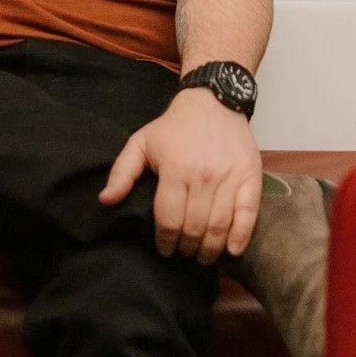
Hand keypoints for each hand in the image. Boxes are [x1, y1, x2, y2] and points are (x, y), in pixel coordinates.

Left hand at [99, 88, 261, 262]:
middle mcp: (203, 176)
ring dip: (210, 249)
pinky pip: (248, 214)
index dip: (165, 241)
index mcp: (175, 169)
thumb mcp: (141, 142)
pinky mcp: (250, 176)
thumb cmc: (175, 126)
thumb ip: (122, 172)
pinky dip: (240, 237)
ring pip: (219, 226)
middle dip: (186, 247)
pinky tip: (231, 250)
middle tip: (183, 252)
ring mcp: (229, 177)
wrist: (214, 101)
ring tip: (202, 256)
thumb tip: (105, 200)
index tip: (164, 249)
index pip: (169, 220)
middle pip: (194, 228)